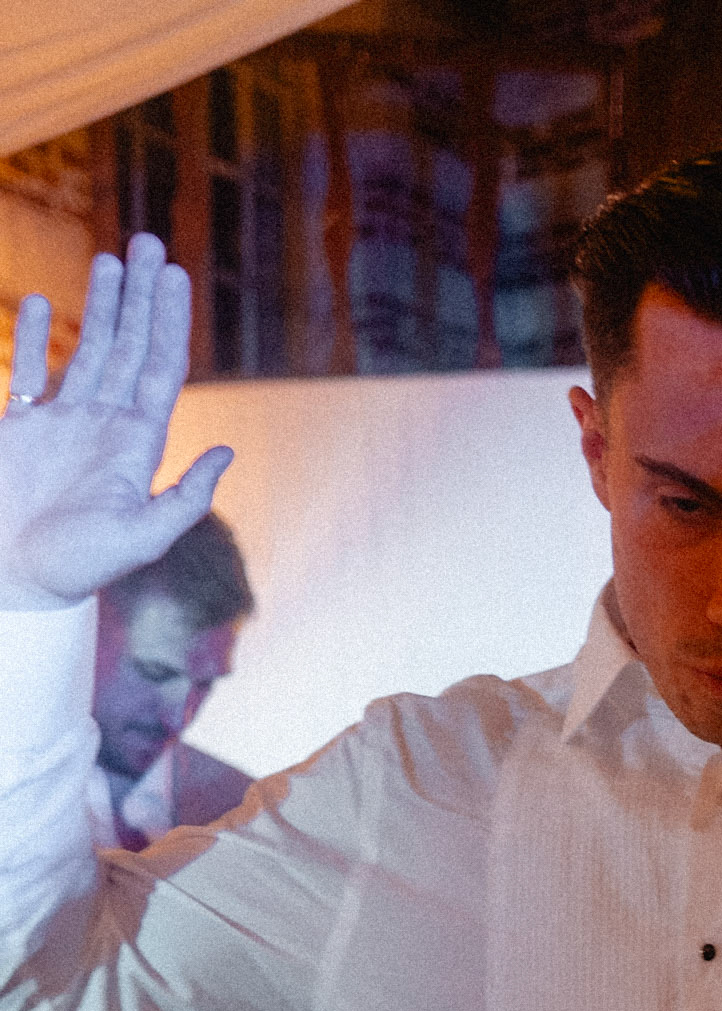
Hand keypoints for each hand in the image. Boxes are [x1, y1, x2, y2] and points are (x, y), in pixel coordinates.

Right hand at [0, 235, 232, 610]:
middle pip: (129, 346)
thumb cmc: (78, 568)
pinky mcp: (21, 430)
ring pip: (86, 349)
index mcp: (136, 445)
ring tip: (112, 258)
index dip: (170, 321)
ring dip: (100, 305)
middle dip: (140, 295)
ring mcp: (62, 425)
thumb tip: (226, 452)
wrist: (15, 583)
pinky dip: (33, 337)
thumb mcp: (142, 538)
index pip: (160, 368)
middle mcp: (103, 426)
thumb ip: (185, 498)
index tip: (175, 275)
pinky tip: (40, 303)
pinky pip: (28, 372)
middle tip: (151, 241)